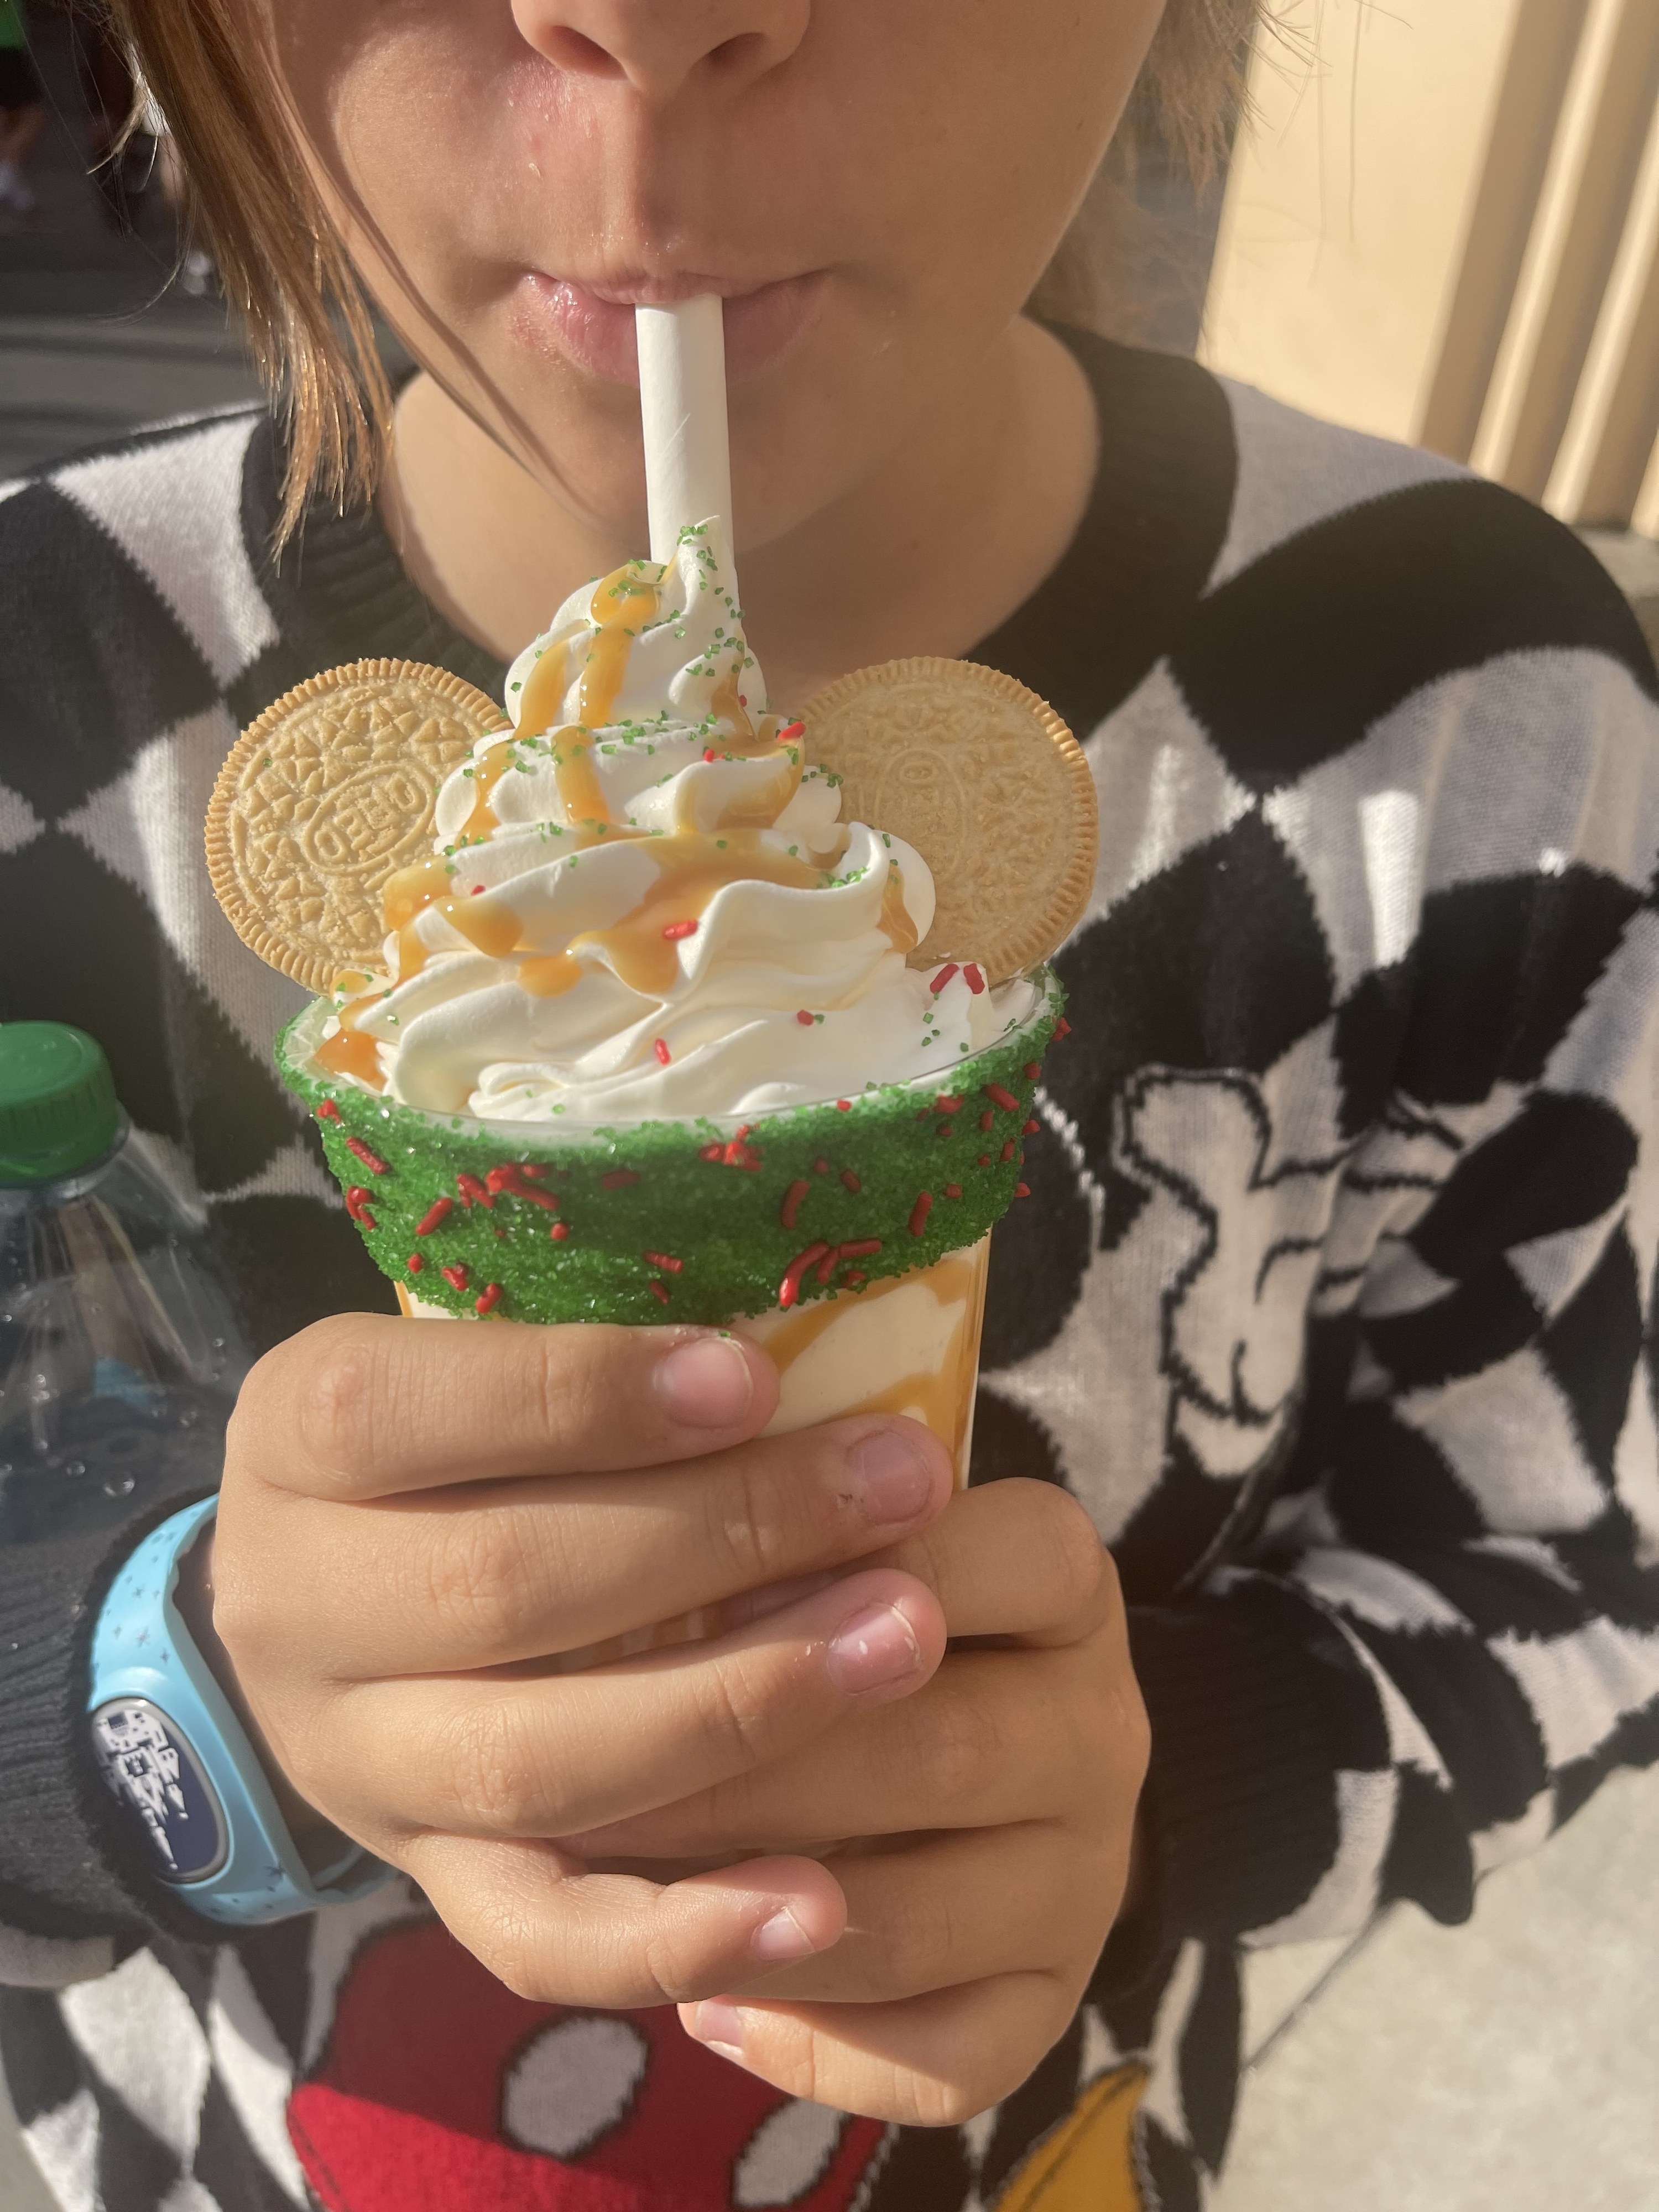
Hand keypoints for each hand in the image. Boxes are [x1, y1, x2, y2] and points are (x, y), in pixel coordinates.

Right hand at [208, 1312, 957, 2007]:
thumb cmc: (454, 1441)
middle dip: (726, 1533)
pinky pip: (543, 1937)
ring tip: (905, 1639)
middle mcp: (295, 1609)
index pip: (403, 1410)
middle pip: (502, 1584)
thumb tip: (798, 1345)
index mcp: (299, 1437)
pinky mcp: (434, 1881)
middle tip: (899, 1485)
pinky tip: (817, 1901)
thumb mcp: (470, 1356)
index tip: (755, 1378)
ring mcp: (358, 1766)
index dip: (580, 1394)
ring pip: (537, 1765)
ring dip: (741, 1704)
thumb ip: (590, 1354)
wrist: (328, 1606)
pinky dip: (682, 1928)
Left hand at [561, 1477, 1149, 2124]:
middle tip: (598, 1778)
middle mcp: (1099, 1727)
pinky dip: (820, 2046)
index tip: (704, 1596)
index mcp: (1061, 1581)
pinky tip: (712, 2009)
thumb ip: (779, 1527)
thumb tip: (659, 1546)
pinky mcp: (1048, 2001)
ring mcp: (1083, 1878)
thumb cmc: (844, 1600)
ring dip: (758, 1919)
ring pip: (923, 1921)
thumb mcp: (839, 1532)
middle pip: (943, 1751)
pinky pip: (949, 2062)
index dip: (850, 1577)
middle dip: (752, 1771)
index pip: (1000, 1560)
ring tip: (621, 1895)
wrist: (955, 1734)